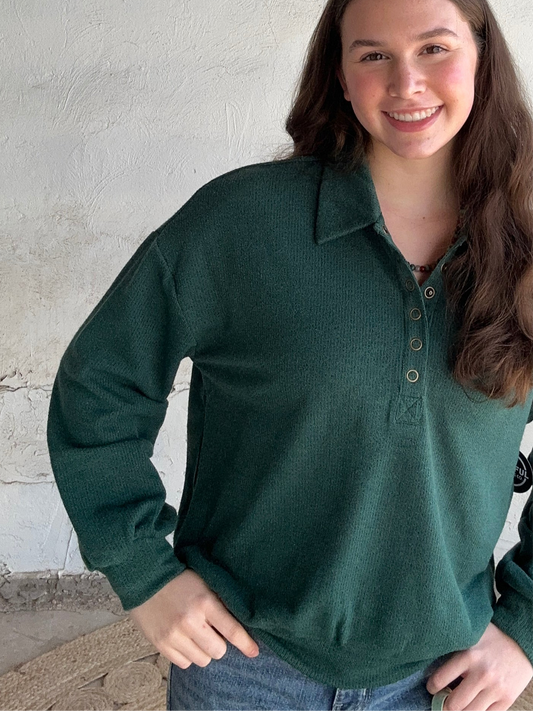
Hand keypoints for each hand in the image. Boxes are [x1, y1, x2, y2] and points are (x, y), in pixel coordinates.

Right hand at [128, 568, 259, 668]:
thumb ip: (221, 601)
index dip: (246, 644)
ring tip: (197, 636)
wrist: (145, 580)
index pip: (231, 630)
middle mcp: (190, 621)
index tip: (254, 652)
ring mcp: (174, 635)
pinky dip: (188, 655)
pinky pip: (184, 663)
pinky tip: (185, 640)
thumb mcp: (205, 583)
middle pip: (218, 651)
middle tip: (214, 633)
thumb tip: (242, 620)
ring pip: (202, 660)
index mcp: (204, 602)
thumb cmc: (180, 580)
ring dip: (203, 651)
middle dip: (219, 644)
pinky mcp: (161, 644)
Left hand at [426, 622, 532, 709]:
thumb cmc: (491, 638)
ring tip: (456, 705)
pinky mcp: (507, 699)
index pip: (440, 679)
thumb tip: (431, 650)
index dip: (432, 687)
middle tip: (442, 702)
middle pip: (454, 704)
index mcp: (469, 655)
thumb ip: (454, 643)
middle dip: (444, 705)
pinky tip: (472, 706)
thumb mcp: (471, 634)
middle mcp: (482, 674)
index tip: (431, 688)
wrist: (521, 643)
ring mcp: (496, 689)